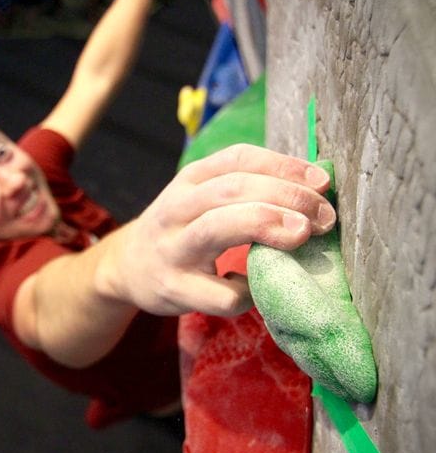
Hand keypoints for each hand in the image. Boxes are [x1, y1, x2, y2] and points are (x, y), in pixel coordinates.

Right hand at [103, 144, 336, 316]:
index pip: (239, 159)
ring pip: (217, 227)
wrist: (128, 268)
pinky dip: (248, 290)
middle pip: (233, 189)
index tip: (322, 183)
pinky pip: (219, 293)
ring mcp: (172, 248)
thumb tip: (315, 190)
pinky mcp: (174, 288)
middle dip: (286, 197)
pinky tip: (254, 287)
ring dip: (265, 225)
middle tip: (324, 216)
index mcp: (189, 180)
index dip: (285, 166)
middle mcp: (176, 208)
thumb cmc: (182, 230)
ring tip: (301, 234)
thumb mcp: (201, 199)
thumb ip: (246, 190)